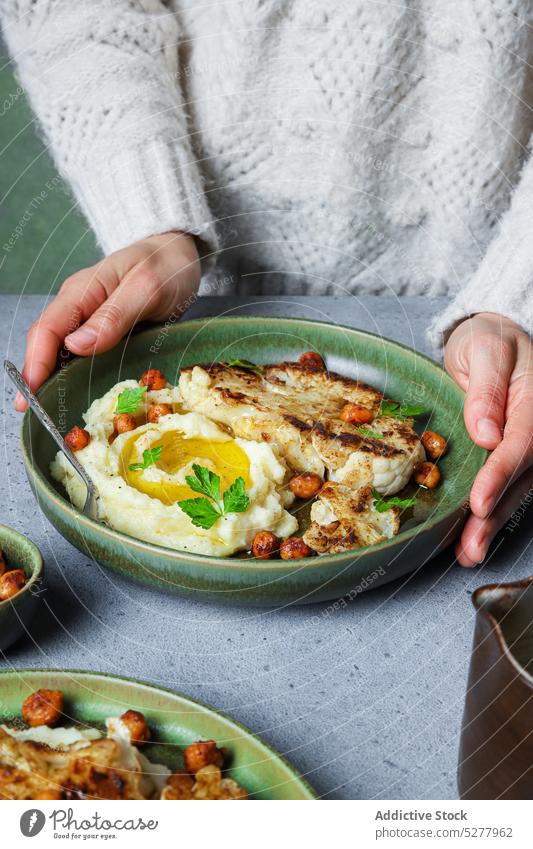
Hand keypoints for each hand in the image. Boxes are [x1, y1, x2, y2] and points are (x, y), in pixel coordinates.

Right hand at [15, 231, 199, 410]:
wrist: (181, 252)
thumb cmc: (166, 266)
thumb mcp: (146, 287)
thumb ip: (113, 315)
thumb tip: (75, 346)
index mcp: (82, 291)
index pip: (47, 329)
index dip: (35, 363)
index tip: (30, 394)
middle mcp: (79, 306)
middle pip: (47, 344)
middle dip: (36, 377)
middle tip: (32, 412)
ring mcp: (90, 319)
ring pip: (62, 352)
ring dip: (53, 379)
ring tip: (47, 411)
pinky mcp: (105, 331)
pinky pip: (84, 355)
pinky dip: (76, 375)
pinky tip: (75, 395)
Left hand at [444, 313, 532, 566]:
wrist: (495, 338)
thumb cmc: (488, 340)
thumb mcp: (484, 349)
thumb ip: (486, 389)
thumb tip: (485, 430)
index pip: (521, 444)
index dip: (499, 475)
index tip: (479, 501)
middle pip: (521, 477)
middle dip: (494, 515)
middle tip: (470, 545)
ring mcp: (531, 445)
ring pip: (517, 490)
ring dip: (493, 525)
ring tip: (468, 553)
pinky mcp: (519, 457)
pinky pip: (510, 487)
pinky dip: (491, 515)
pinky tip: (469, 539)